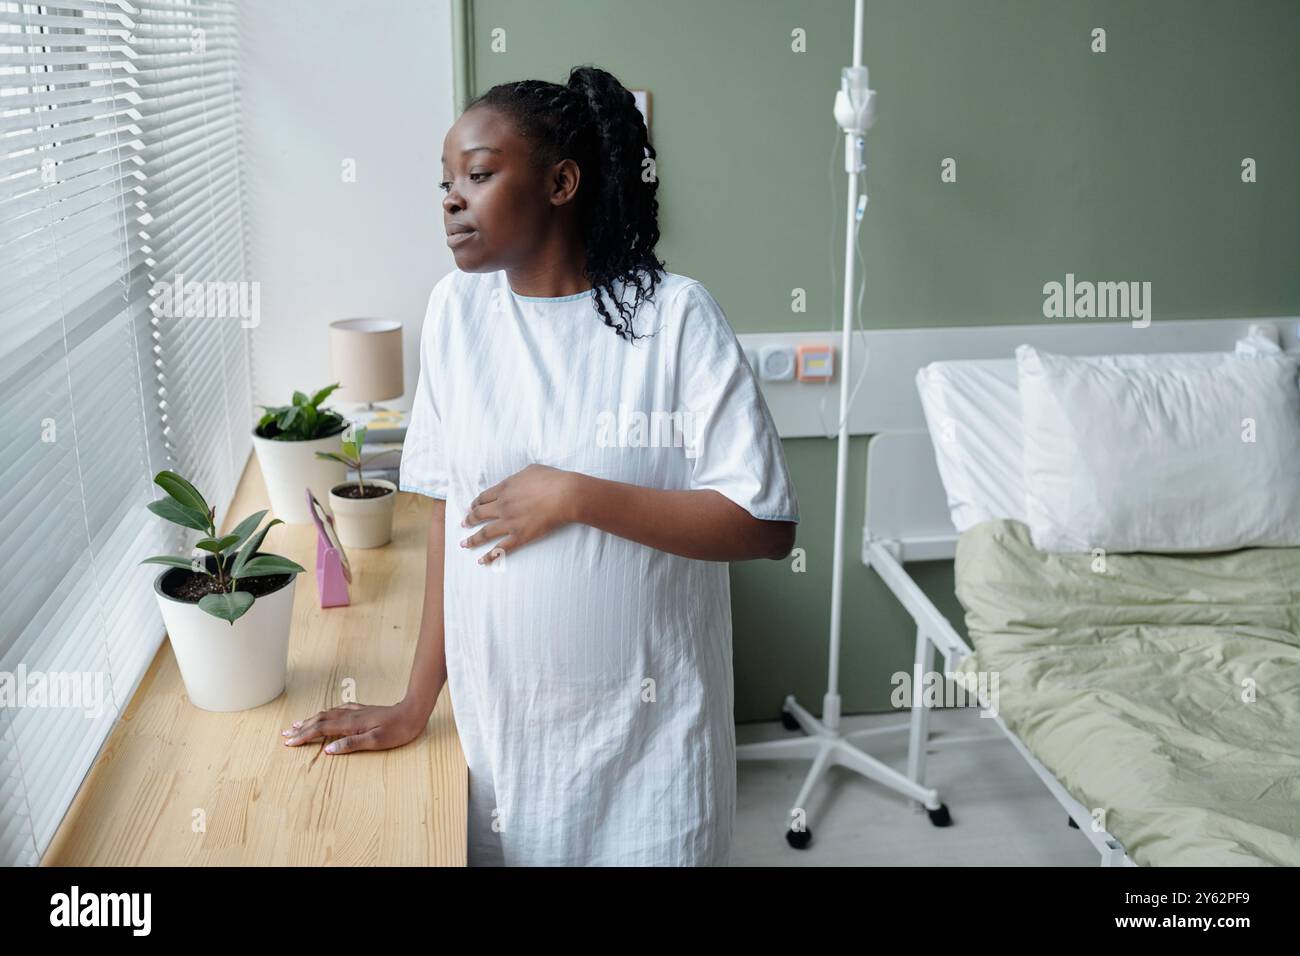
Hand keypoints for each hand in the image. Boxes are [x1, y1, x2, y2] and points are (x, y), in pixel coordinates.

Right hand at [280, 699, 429, 753]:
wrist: (413, 712)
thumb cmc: (397, 730)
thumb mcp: (376, 741)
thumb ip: (351, 745)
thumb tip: (328, 750)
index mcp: (350, 724)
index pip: (320, 729)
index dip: (304, 736)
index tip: (289, 743)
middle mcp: (350, 715)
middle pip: (320, 720)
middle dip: (301, 727)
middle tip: (285, 734)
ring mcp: (356, 711)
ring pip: (327, 714)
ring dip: (311, 720)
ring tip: (298, 724)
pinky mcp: (363, 710)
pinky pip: (338, 711)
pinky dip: (326, 714)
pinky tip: (327, 714)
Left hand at [459, 464, 579, 565]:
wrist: (564, 495)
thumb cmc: (551, 479)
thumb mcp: (530, 470)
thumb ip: (518, 477)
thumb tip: (516, 480)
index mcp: (504, 489)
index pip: (483, 498)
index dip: (475, 503)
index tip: (471, 507)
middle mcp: (502, 506)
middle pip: (479, 514)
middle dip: (469, 520)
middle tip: (463, 523)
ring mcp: (509, 522)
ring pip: (484, 533)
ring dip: (472, 539)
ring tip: (464, 544)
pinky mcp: (519, 536)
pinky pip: (500, 549)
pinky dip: (490, 556)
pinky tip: (481, 561)